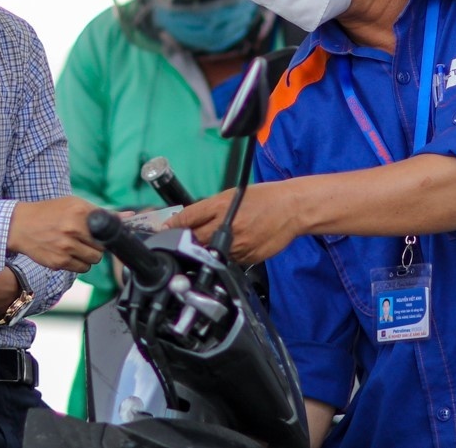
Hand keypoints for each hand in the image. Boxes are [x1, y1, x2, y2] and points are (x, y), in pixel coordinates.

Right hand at [8, 196, 103, 271]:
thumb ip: (103, 212)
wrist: (20, 226)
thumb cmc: (50, 213)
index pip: (109, 228)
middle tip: (87, 240)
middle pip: (103, 247)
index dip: (109, 233)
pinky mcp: (59, 262)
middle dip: (98, 245)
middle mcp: (73, 229)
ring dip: (90, 256)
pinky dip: (79, 263)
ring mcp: (66, 247)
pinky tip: (70, 253)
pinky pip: (82, 268)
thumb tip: (130, 217)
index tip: (106, 234)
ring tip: (78, 247)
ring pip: (95, 260)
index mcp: (79, 211)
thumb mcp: (74, 204)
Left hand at [165, 182, 303, 263]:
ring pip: (212, 253)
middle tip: (186, 240)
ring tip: (222, 238)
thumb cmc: (263, 198)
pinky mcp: (248, 258)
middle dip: (188, 241)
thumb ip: (209, 208)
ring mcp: (237, 245)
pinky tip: (239, 243)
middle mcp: (227, 227)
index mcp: (220, 206)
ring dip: (209, 249)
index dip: (173, 226)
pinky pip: (230, 260)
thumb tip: (188, 221)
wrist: (291, 209)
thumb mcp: (232, 195)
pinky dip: (229, 254)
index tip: (164, 231)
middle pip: (195, 239)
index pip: (188, 218)